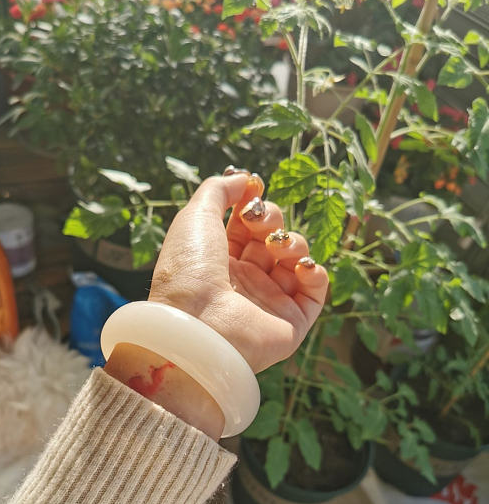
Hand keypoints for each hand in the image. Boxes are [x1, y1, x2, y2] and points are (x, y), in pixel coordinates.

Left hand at [149, 171, 328, 372]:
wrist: (197, 324)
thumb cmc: (189, 270)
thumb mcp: (195, 217)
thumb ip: (218, 191)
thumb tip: (243, 178)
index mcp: (217, 262)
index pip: (245, 228)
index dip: (252, 206)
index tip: (253, 190)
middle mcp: (243, 283)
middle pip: (272, 240)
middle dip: (272, 220)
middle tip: (260, 220)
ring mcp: (267, 303)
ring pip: (295, 261)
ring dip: (293, 242)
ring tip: (278, 245)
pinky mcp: (290, 323)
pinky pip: (314, 293)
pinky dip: (315, 272)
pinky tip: (300, 264)